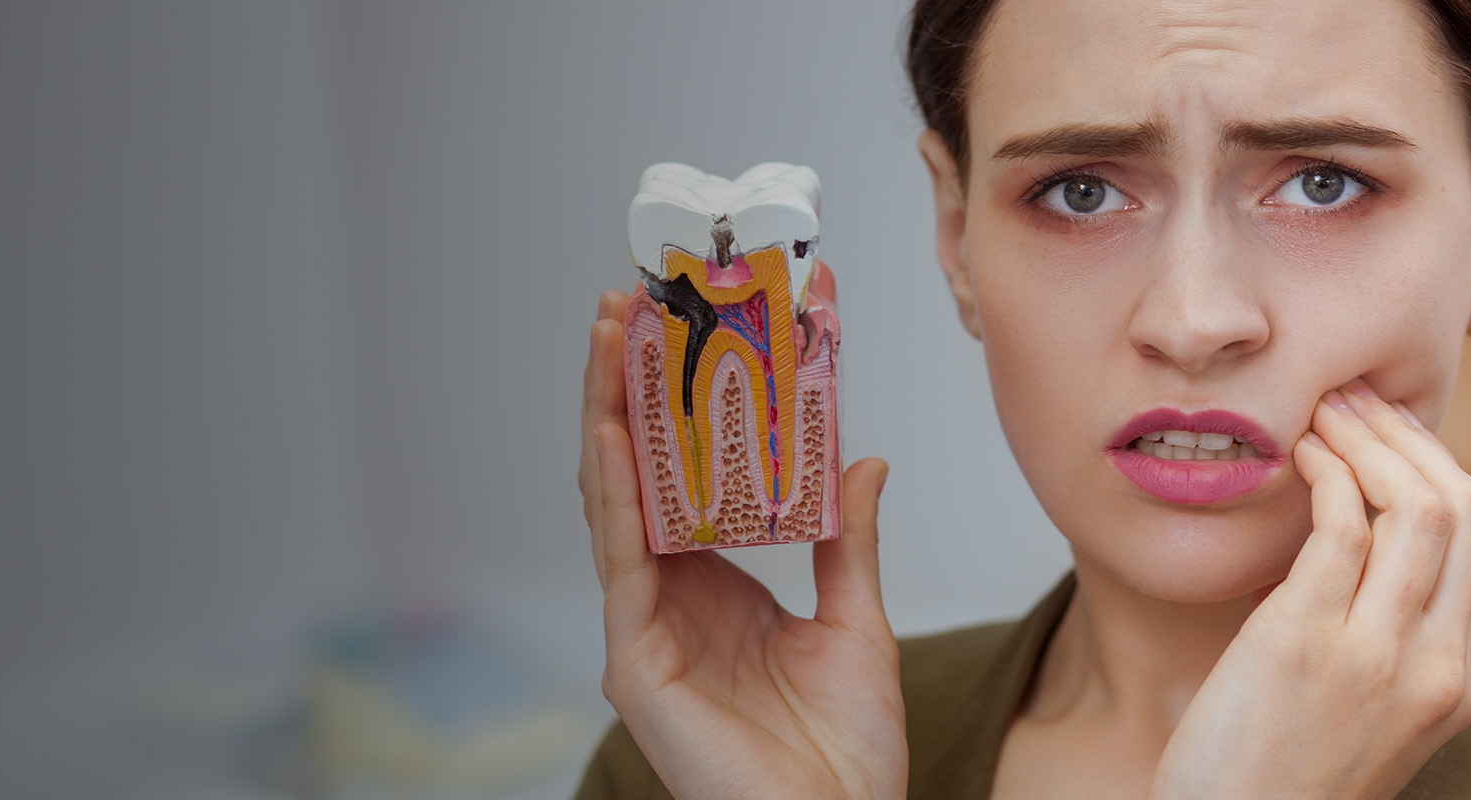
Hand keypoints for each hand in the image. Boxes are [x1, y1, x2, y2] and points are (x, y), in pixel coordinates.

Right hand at [578, 289, 906, 799]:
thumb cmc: (843, 755)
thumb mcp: (857, 623)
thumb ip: (846, 542)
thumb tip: (861, 461)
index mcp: (714, 583)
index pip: (684, 474)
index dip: (681, 403)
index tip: (694, 327)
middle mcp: (668, 594)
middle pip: (637, 471)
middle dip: (629, 386)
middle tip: (631, 304)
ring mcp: (645, 622)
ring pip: (615, 498)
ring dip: (609, 411)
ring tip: (612, 336)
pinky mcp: (634, 656)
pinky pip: (620, 558)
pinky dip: (615, 489)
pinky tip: (612, 428)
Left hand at [1150, 379, 1470, 798]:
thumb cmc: (1277, 776)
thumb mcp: (1363, 714)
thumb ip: (1382, 641)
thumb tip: (1359, 545)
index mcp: (1455, 681)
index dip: (1435, 467)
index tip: (1392, 429)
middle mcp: (1433, 666)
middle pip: (1462, 512)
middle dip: (1410, 438)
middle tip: (1358, 398)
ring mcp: (1375, 654)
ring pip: (1414, 508)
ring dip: (1368, 440)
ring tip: (1325, 409)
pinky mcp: (1304, 642)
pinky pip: (1339, 528)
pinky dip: (1326, 473)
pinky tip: (1299, 453)